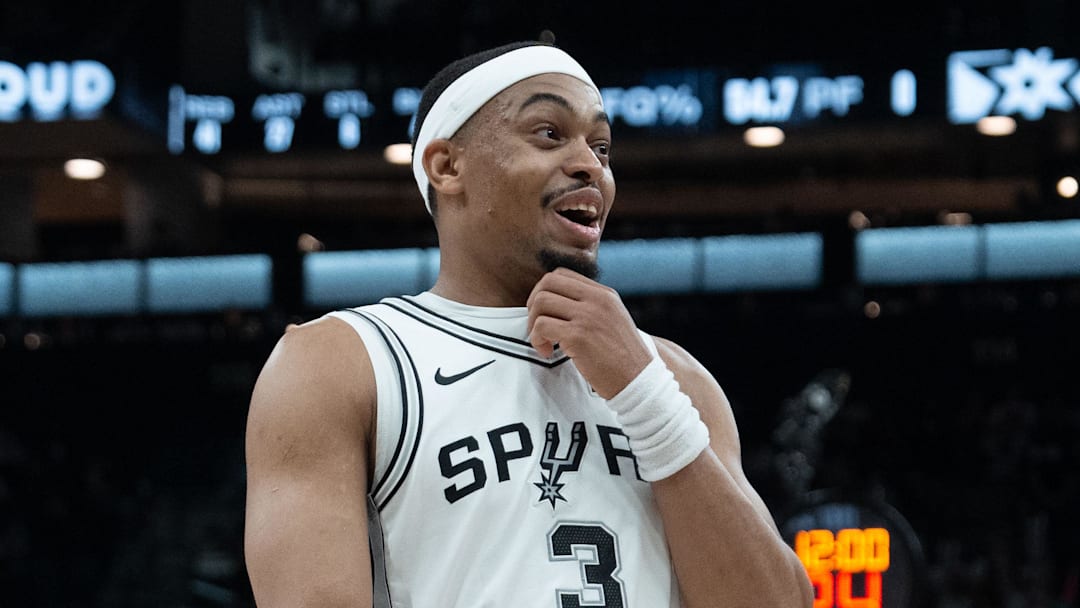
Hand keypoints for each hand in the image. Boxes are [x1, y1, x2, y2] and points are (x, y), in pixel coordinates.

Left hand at [526, 267, 653, 397]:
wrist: (638, 381)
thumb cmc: (622, 359)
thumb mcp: (612, 320)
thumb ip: (590, 308)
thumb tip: (557, 304)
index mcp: (605, 294)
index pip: (562, 274)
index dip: (545, 291)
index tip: (545, 312)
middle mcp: (597, 300)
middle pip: (548, 283)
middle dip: (534, 304)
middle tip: (538, 326)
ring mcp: (588, 316)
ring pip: (541, 302)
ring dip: (533, 323)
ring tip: (544, 342)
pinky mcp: (578, 336)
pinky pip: (541, 326)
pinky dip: (536, 340)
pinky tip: (547, 352)